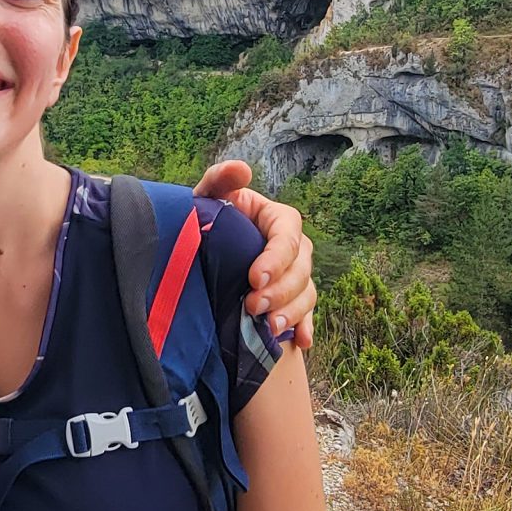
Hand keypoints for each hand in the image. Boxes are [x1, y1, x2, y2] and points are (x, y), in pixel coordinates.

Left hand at [194, 160, 316, 349]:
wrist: (203, 254)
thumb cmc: (206, 222)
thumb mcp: (207, 198)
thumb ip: (220, 179)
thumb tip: (242, 168)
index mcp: (278, 220)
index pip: (288, 236)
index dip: (275, 258)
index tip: (253, 278)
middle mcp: (294, 247)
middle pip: (301, 269)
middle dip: (281, 291)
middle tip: (253, 307)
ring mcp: (296, 275)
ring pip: (307, 294)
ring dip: (292, 313)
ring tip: (270, 329)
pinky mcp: (293, 301)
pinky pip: (308, 315)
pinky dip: (305, 328)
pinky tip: (300, 342)